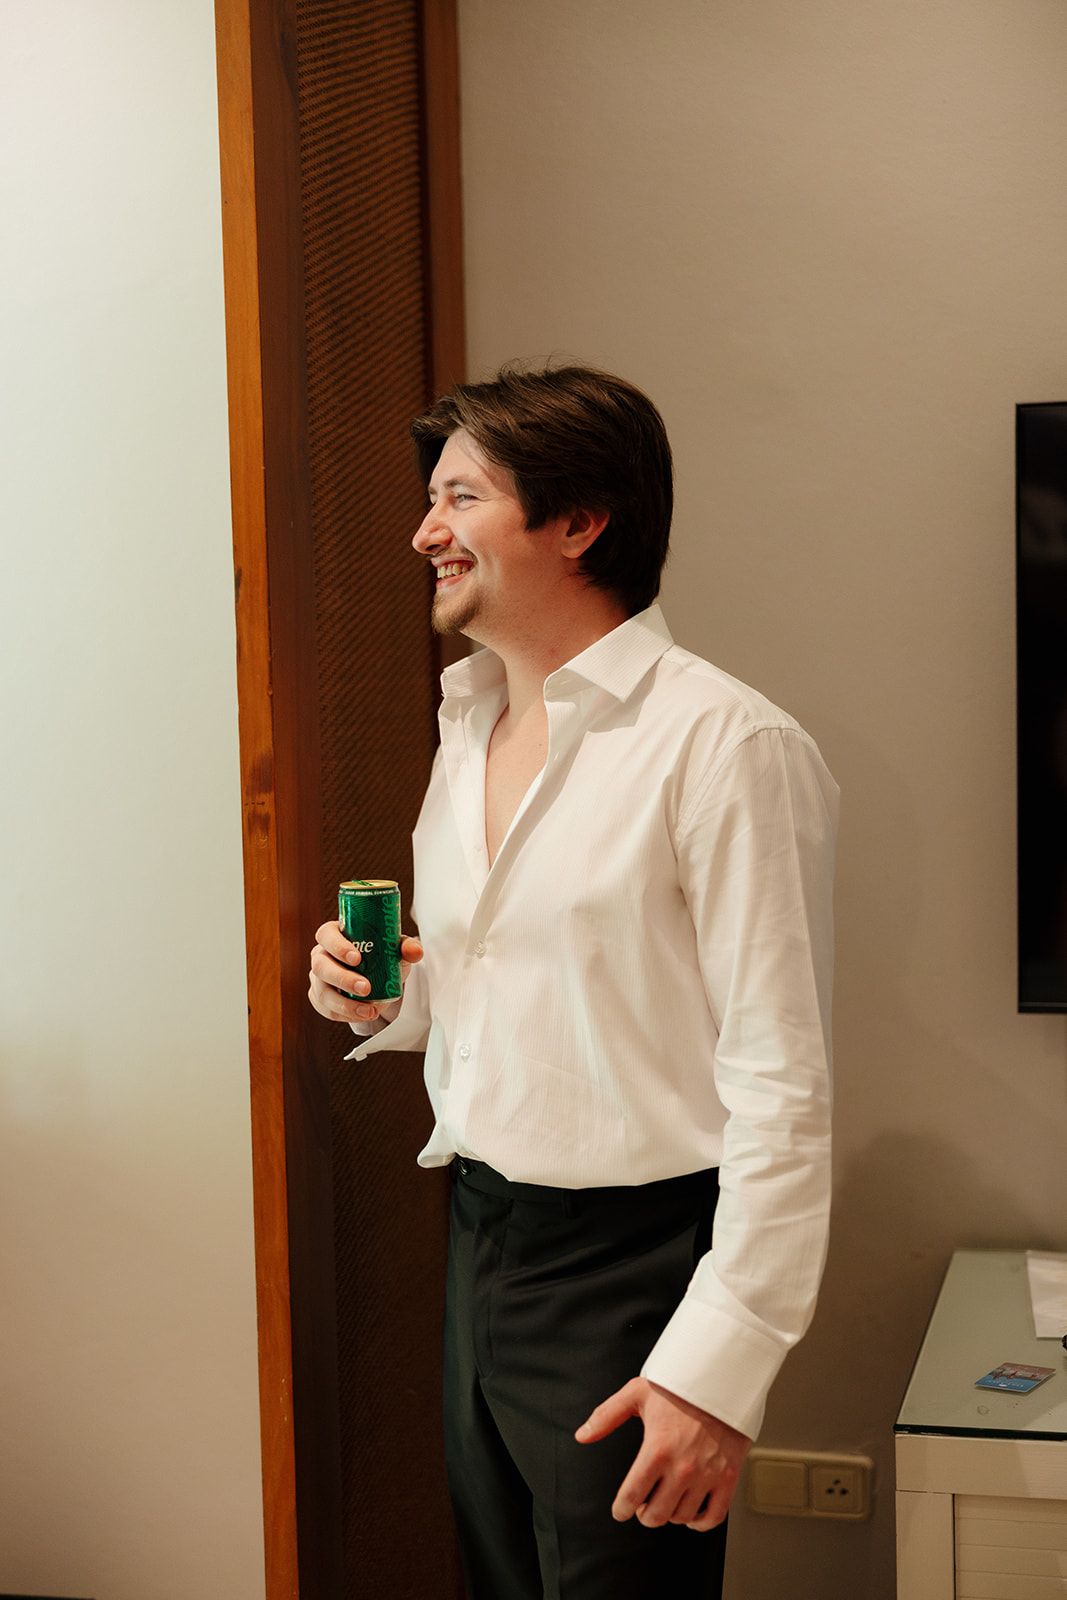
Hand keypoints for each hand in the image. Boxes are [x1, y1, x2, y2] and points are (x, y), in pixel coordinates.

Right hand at [308, 919, 423, 1025]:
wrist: (380, 976)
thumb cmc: (382, 954)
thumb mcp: (396, 948)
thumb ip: (407, 947)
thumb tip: (415, 952)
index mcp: (335, 934)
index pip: (326, 935)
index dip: (337, 946)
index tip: (357, 958)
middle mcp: (322, 954)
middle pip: (320, 965)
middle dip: (342, 979)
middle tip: (366, 988)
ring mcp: (318, 978)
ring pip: (321, 992)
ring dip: (344, 1004)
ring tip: (368, 1011)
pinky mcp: (320, 998)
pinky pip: (325, 1009)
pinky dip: (344, 1015)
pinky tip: (361, 1015)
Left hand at [575, 1378, 749, 1531]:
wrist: (720, 1377)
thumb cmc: (679, 1386)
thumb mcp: (637, 1394)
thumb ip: (607, 1416)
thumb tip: (583, 1435)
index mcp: (657, 1449)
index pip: (632, 1495)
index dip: (621, 1509)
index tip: (620, 1511)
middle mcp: (682, 1467)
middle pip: (657, 1515)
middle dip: (645, 1515)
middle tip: (643, 1507)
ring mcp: (707, 1475)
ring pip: (682, 1517)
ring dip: (670, 1515)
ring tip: (666, 1503)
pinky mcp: (728, 1477)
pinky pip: (715, 1516)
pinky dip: (701, 1523)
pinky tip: (692, 1514)